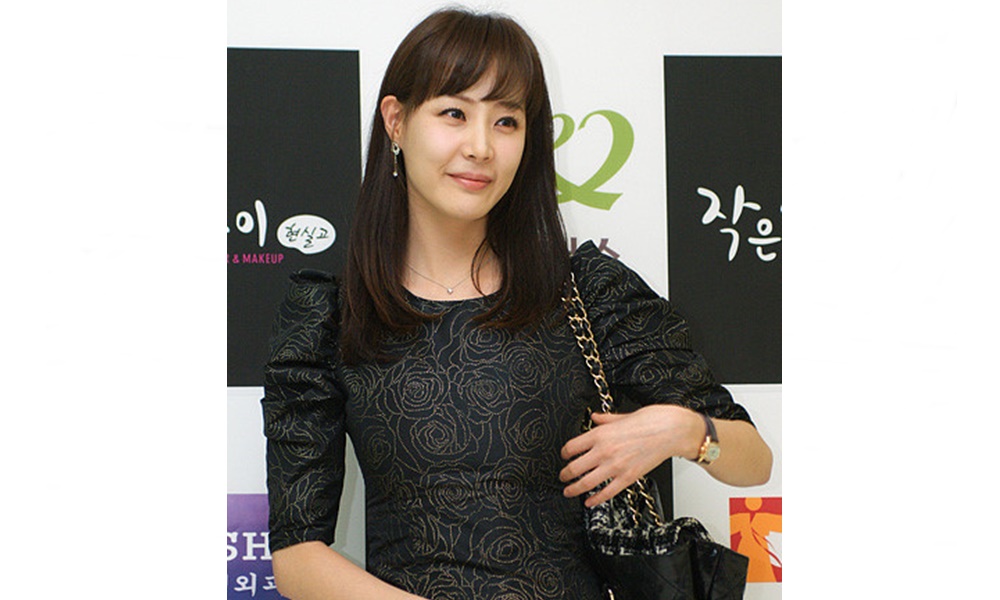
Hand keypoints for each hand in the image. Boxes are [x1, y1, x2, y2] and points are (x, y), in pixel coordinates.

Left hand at [558, 405, 703, 506]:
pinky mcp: (627, 478)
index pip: (572, 447)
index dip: (564, 453)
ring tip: (568, 491)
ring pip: (586, 482)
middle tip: (562, 476)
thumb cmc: (652, 420)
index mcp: (601, 434)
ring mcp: (615, 466)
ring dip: (574, 489)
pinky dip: (595, 499)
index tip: (564, 456)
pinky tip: (589, 501)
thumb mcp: (623, 415)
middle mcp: (604, 451)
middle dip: (565, 474)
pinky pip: (606, 492)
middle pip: (574, 467)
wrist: (672, 431)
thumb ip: (606, 419)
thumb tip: (595, 417)